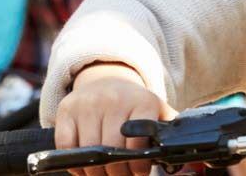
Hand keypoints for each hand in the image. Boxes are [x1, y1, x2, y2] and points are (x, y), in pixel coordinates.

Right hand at [56, 63, 175, 175]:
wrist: (107, 79)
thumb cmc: (135, 105)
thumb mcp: (156, 111)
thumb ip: (168, 132)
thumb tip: (179, 153)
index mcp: (142, 101)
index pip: (138, 139)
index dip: (139, 163)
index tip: (139, 173)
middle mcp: (114, 99)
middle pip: (111, 148)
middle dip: (117, 171)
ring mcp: (88, 103)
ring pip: (88, 149)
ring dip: (96, 171)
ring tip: (105, 174)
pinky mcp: (67, 109)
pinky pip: (66, 145)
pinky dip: (74, 162)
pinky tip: (85, 168)